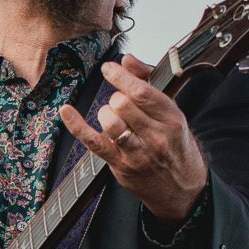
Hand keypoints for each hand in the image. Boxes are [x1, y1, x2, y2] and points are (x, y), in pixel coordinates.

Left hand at [60, 56, 207, 223]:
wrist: (181, 189)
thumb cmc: (175, 146)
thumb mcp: (171, 113)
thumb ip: (149, 81)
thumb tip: (128, 59)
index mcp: (171, 119)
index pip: (142, 92)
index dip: (121, 77)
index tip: (109, 68)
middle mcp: (156, 136)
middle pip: (123, 104)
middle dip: (116, 97)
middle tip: (121, 102)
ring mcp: (137, 153)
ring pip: (110, 122)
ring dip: (105, 112)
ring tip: (113, 116)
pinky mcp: (120, 165)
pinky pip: (94, 142)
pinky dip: (77, 125)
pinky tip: (67, 111)